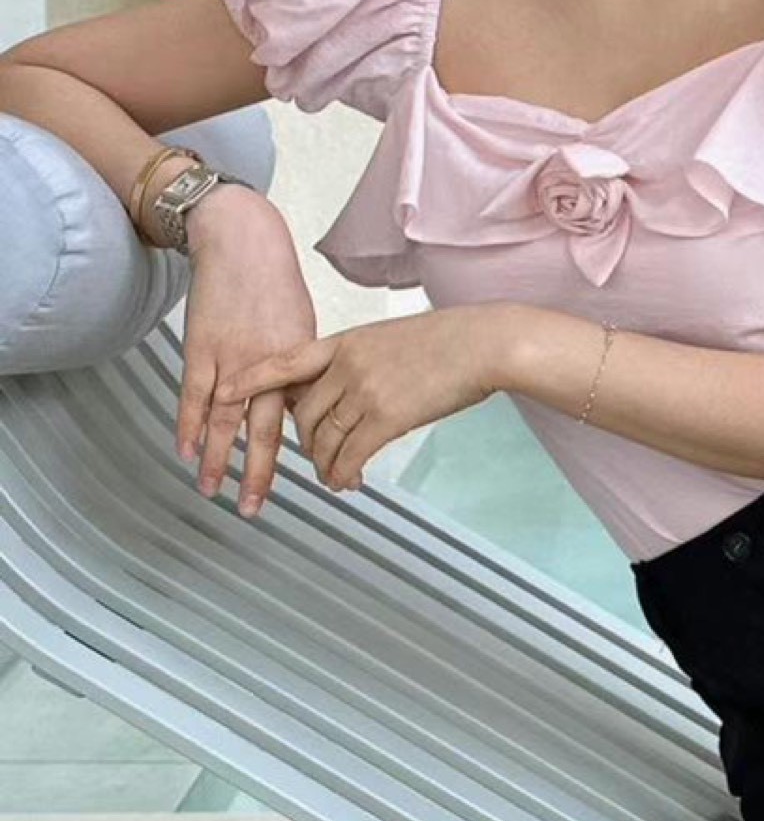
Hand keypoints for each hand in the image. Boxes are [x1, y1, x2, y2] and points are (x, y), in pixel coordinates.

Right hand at [177, 198, 318, 514]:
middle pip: (264, 431)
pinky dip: (187, 426)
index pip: (305, 418)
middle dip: (260, 474)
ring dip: (216, 460)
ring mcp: (232, 359)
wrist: (242, 243)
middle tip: (255, 508)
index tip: (321, 481)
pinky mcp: (201, 350)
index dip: (311, 452)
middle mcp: (269, 365)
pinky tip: (185, 452)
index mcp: (302, 361)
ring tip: (213, 491)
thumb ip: (302, 370)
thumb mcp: (304, 327)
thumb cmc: (277, 284)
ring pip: (223, 421)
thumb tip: (301, 407)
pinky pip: (192, 397)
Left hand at [213, 308, 507, 499]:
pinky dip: (343, 475)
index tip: (224, 392)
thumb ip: (362, 361)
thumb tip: (349, 391)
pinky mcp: (386, 417)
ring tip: (334, 476)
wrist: (482, 344)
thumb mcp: (392, 338)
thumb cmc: (450, 340)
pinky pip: (349, 456)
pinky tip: (350, 482)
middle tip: (317, 457)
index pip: (284, 361)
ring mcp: (364, 390)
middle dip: (306, 443)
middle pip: (302, 415)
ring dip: (324, 466)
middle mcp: (347, 365)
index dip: (251, 380)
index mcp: (346, 341)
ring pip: (323, 440)